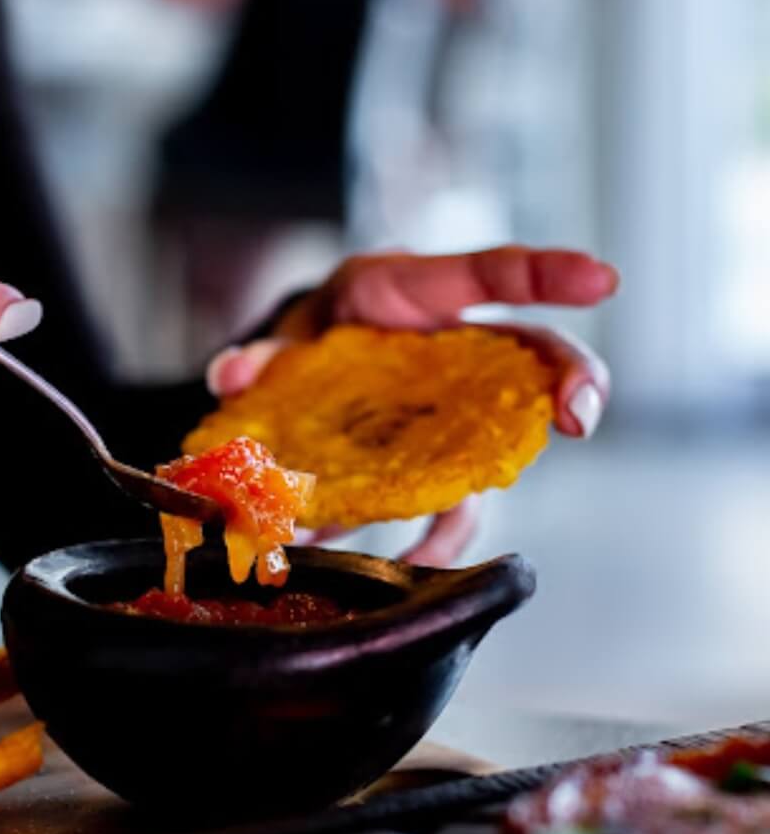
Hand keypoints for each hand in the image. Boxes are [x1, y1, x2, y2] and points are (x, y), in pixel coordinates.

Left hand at [206, 246, 616, 565]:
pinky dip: (441, 532)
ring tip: (486, 507)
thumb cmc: (313, 335)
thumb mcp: (288, 335)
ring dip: (507, 468)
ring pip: (503, 435)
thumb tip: (232, 373)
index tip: (600, 280)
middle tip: (582, 413)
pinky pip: (455, 496)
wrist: (305, 373)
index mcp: (412, 294)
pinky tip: (417, 561)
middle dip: (567, 379)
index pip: (489, 273)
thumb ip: (264, 354)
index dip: (546, 272)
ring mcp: (453, 407)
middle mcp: (451, 350)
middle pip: (530, 355)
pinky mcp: (437, 459)